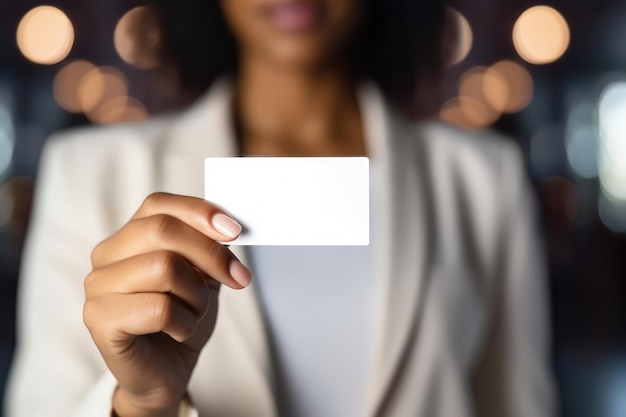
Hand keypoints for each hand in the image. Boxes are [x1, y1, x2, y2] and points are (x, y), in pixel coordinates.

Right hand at [83, 192, 251, 416]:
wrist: (168, 371)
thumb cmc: (182, 318)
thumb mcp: (204, 275)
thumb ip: (210, 246)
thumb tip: (228, 225)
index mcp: (129, 237)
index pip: (159, 205)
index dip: (200, 212)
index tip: (235, 230)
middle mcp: (107, 255)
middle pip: (162, 230)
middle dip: (210, 254)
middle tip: (237, 277)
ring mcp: (98, 286)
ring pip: (163, 267)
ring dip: (197, 295)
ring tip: (195, 312)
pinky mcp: (99, 319)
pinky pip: (158, 308)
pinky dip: (184, 322)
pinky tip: (179, 331)